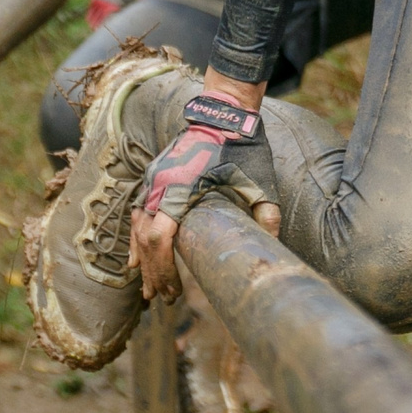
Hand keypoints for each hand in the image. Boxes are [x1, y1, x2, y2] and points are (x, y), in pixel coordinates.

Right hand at [128, 90, 274, 298]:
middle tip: (162, 300)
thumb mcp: (259, 183)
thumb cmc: (243, 148)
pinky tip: (138, 259)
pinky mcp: (156, 176)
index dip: (163, 270)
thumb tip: (273, 251)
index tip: (173, 292)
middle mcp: (160, 185)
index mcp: (180, 189)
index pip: (159, 239)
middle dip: (153, 272)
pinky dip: (138, 238)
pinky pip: (139, 211)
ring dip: (143, 260)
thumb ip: (266, 217)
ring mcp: (154, 179)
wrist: (226, 112)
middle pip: (145, 239)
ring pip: (138, 227)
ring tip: (148, 290)